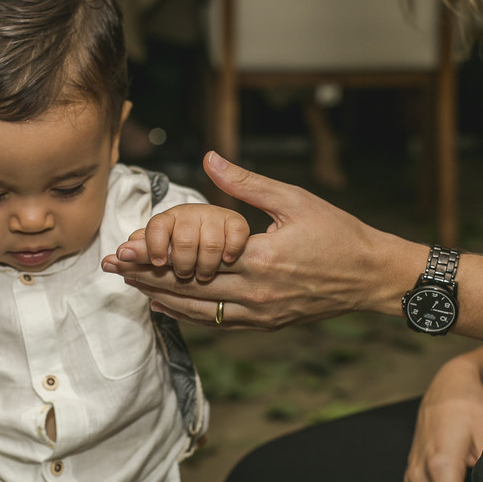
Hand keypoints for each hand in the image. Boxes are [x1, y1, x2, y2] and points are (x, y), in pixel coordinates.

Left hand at [102, 151, 407, 328]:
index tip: (124, 246)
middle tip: (111, 267)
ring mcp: (261, 314)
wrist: (371, 275)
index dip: (154, 255)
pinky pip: (218, 322)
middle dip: (145, 276)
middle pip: (187, 288)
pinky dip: (188, 314)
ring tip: (129, 285)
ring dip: (161, 296)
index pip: (193, 260)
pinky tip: (165, 305)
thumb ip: (246, 184)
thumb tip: (208, 158)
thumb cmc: (337, 232)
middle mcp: (257, 293)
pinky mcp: (266, 323)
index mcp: (261, 259)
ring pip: (199, 310)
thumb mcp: (293, 200)